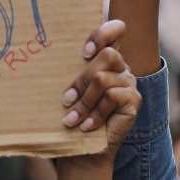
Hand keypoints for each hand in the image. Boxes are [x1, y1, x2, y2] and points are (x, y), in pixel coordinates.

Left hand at [61, 20, 141, 157]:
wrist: (84, 149)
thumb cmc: (73, 116)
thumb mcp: (70, 89)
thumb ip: (70, 69)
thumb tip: (46, 51)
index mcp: (105, 59)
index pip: (116, 30)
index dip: (103, 33)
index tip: (84, 52)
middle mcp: (120, 68)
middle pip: (107, 55)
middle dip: (82, 79)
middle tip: (66, 100)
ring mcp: (129, 83)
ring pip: (103, 79)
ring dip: (84, 101)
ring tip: (71, 119)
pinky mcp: (134, 101)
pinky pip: (112, 97)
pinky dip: (95, 114)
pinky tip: (87, 126)